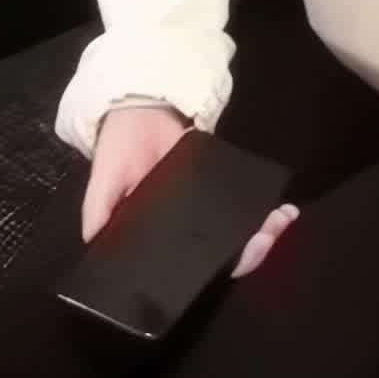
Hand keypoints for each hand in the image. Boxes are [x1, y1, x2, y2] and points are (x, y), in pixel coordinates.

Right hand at [81, 105, 298, 275]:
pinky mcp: (222, 186)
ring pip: (242, 234)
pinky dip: (268, 212)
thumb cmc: (118, 149)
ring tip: (280, 220)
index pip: (191, 268)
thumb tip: (94, 240)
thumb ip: (98, 209)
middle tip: (266, 238)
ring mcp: (209, 210)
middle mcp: (189, 231)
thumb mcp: (103, 180)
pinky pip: (247, 206)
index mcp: (162, 239)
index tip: (237, 262)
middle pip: (224, 254)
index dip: (214, 270)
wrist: (139, 108)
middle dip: (250, 251)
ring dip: (265, 233)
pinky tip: (284, 210)